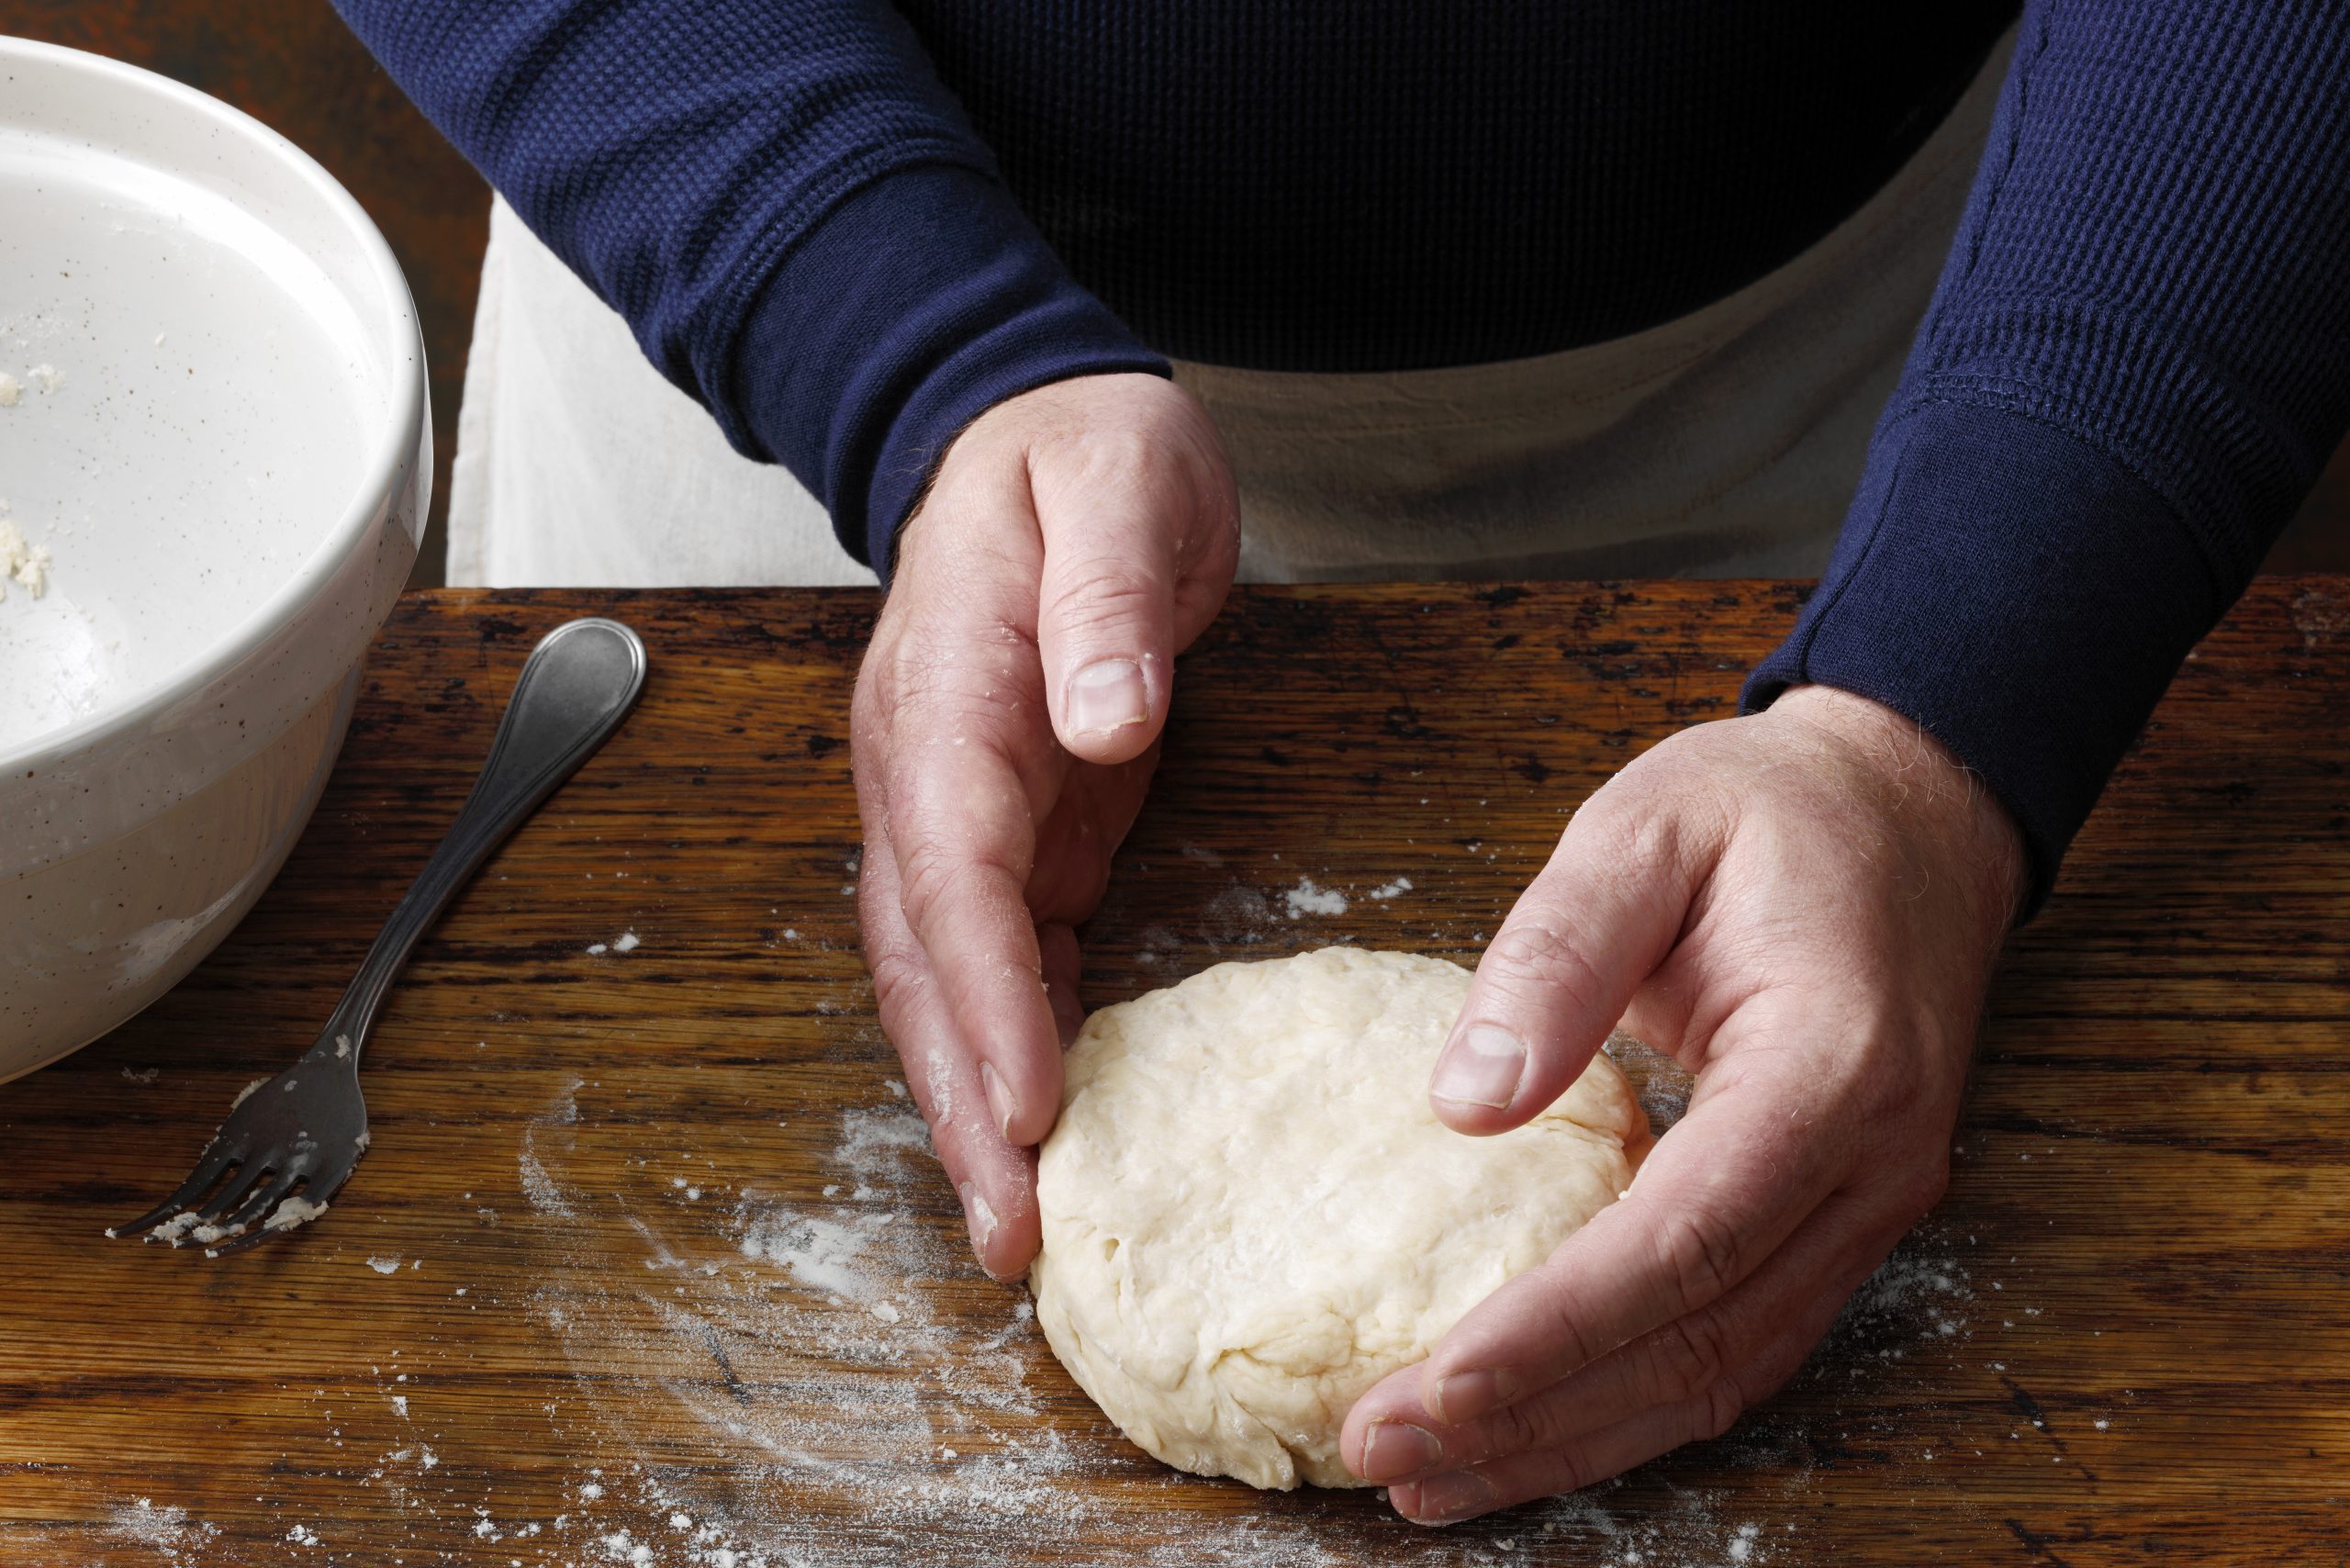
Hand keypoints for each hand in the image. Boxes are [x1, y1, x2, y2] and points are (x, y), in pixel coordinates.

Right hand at [852, 373, 1237, 1278]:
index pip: (952, 862)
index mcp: (948, 687)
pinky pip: (995, 953)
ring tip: (1013, 1231)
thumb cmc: (1086, 453)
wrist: (1035, 428)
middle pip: (922, 953)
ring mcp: (953, 804)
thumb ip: (1105, 600)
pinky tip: (1042, 1132)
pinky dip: (1011, 1047)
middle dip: (959, 1097)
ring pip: (941, 976)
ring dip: (970, 1103)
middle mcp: (924, 765)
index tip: (1027, 1102)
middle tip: (1008, 1233)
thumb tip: (1102, 721)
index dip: (982, 992)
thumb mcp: (1116, 484)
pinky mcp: (1007, 828)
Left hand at [1340, 684, 2024, 1521]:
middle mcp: (1872, 1167)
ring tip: (1434, 1476)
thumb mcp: (1645, 830)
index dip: (1552, 1332)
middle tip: (1388, 1453)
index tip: (1429, 1388)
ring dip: (1576, 1438)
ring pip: (1722, 1371)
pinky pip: (1736, 1340)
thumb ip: (1555, 953)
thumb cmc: (1772, 811)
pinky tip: (1534, 1426)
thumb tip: (1463, 1100)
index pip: (1681, 1241)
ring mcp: (1870, 1206)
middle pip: (1698, 1341)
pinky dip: (1631, 1400)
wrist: (1911, 808)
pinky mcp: (1838, 1219)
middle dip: (1537, 1416)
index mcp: (1831, 1068)